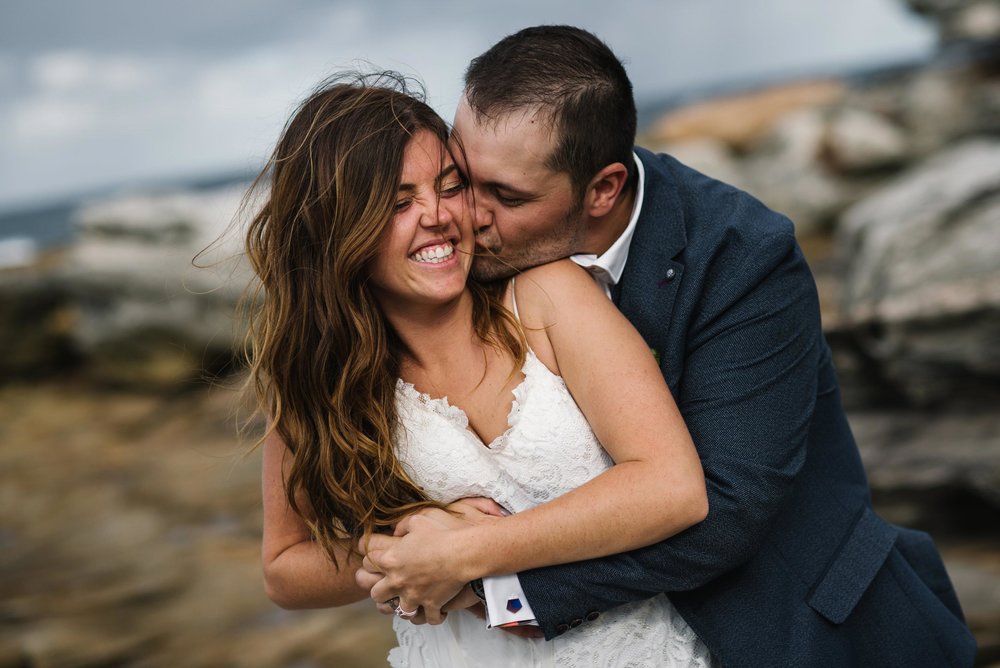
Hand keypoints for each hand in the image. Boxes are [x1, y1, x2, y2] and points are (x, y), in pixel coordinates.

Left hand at [358, 500, 503, 623]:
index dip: (370, 560)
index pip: (366, 562)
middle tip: (388, 586)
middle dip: (379, 591)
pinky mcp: (431, 604)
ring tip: (409, 602)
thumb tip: (395, 530)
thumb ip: (402, 524)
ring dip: (404, 607)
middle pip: (375, 594)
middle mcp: (398, 581)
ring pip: (398, 611)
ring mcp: (414, 596)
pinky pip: (427, 619)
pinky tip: (434, 610)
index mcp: (391, 559)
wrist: (463, 552)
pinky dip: (430, 616)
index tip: (375, 559)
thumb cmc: (441, 534)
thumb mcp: (418, 520)